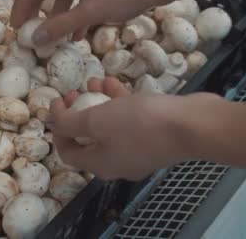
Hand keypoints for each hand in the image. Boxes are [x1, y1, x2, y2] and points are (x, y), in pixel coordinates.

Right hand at [10, 0, 164, 45]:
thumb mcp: (89, 13)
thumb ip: (60, 26)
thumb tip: (35, 38)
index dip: (21, 8)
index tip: (17, 28)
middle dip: (38, 11)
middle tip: (32, 31)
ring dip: (59, 14)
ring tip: (60, 38)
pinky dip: (76, 9)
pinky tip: (81, 31)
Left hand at [47, 77, 215, 180]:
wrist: (193, 126)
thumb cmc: (140, 124)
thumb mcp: (96, 121)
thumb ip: (70, 123)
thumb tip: (52, 124)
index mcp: (100, 164)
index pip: (68, 152)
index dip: (57, 129)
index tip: (56, 104)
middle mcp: (118, 161)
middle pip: (88, 138)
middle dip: (77, 113)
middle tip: (73, 92)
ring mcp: (139, 149)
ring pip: (109, 125)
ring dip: (97, 102)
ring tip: (93, 81)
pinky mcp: (155, 134)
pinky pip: (129, 119)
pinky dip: (119, 101)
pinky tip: (114, 82)